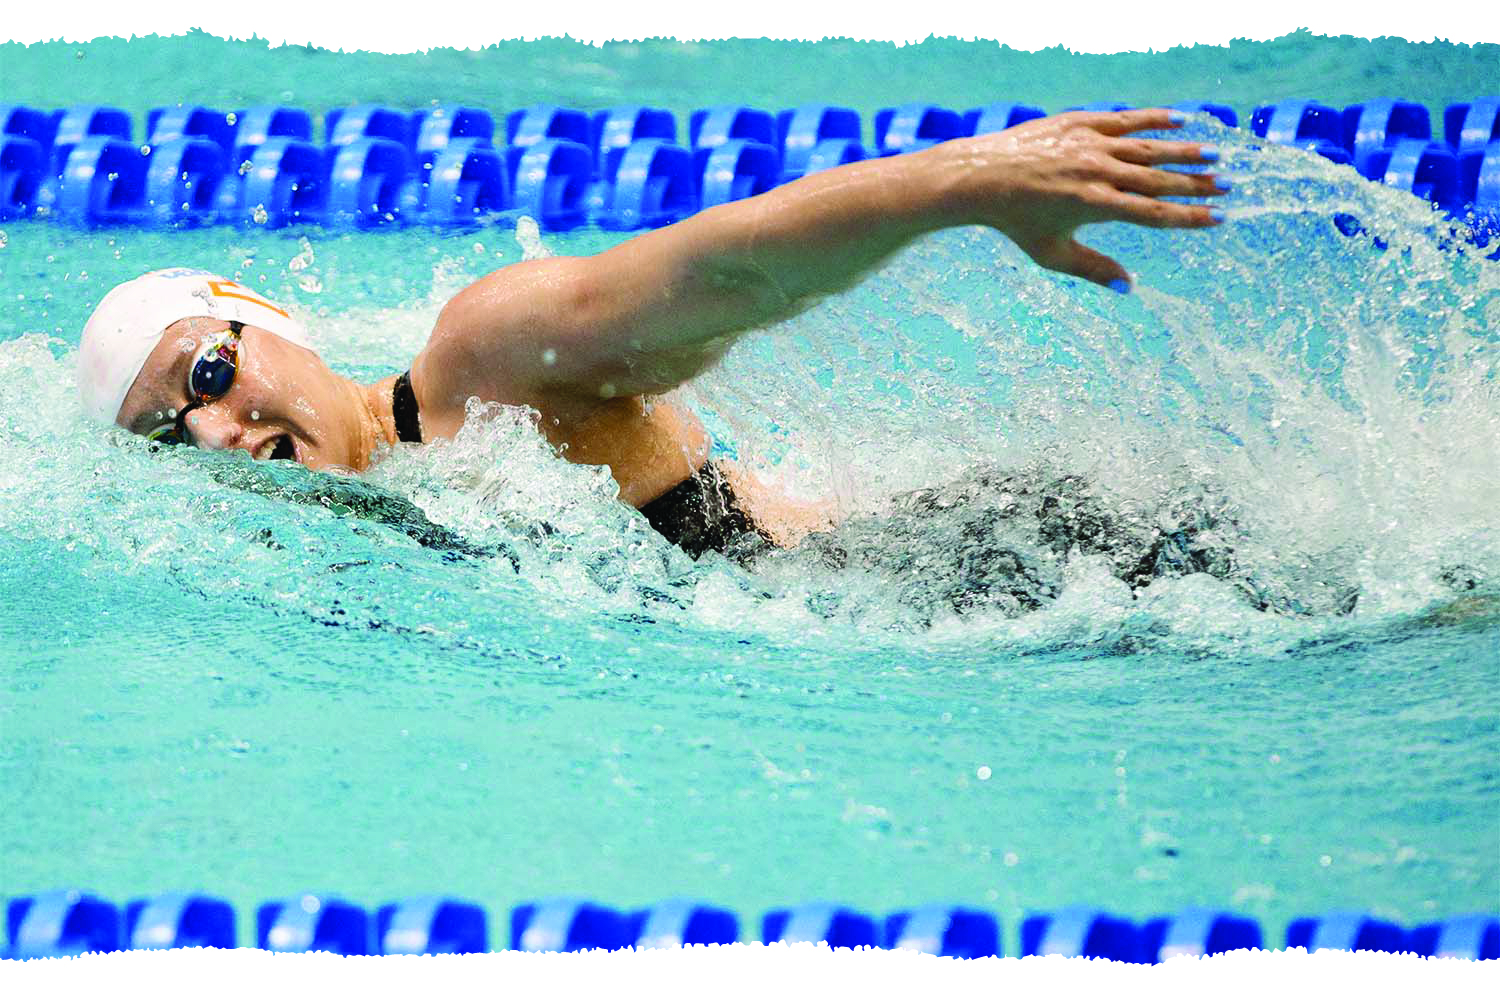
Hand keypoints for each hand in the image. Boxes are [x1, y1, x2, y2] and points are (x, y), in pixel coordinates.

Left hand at [932, 109, 1225, 288]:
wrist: (981, 177)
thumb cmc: (1015, 222)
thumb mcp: (1052, 254)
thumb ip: (1093, 270)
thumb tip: (1130, 288)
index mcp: (1095, 206)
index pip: (1154, 214)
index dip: (1189, 217)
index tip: (1218, 218)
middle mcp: (1097, 172)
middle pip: (1159, 179)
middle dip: (1196, 184)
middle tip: (1228, 185)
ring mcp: (1089, 144)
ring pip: (1148, 147)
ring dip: (1184, 150)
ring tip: (1214, 154)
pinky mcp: (1080, 122)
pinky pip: (1125, 120)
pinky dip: (1154, 119)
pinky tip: (1180, 119)